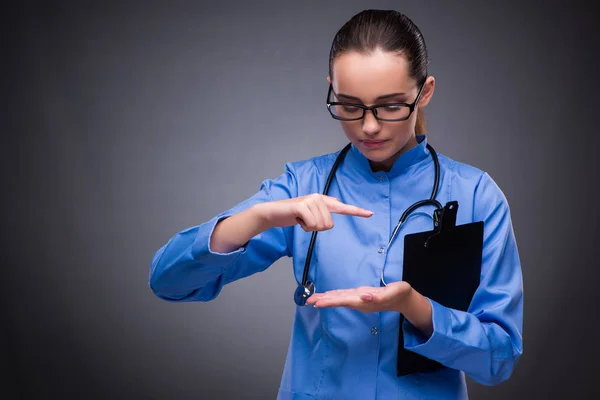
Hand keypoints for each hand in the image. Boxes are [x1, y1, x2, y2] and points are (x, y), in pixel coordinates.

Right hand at [255, 193, 372, 231]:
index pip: (343, 207)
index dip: (357, 211)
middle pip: (329, 225)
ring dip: (309, 228)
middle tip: (305, 222)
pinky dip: (304, 227)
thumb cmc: (292, 214)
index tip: (370, 214)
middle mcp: (319, 198)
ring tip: (300, 220)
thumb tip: (337, 201)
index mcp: (323, 200)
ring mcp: (311, 200)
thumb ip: (324, 208)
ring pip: (321, 226)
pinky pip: (312, 225)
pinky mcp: (302, 206)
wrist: (273, 213)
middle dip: (316, 228)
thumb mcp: (310, 212)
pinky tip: (297, 220)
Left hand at [305, 281, 412, 313]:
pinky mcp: (360, 296)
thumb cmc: (400, 294)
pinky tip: (327, 295)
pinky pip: (344, 296)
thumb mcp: (394, 292)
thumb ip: (380, 295)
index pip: (344, 301)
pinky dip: (334, 296)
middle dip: (323, 301)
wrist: (404, 299)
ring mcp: (359, 300)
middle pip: (338, 301)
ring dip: (326, 298)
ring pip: (339, 299)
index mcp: (365, 301)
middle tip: (308, 301)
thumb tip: (363, 296)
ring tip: (312, 299)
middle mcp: (359, 302)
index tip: (318, 303)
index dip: (330, 301)